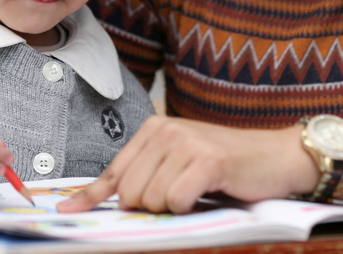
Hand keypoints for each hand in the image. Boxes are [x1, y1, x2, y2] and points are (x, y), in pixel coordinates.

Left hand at [57, 116, 316, 213]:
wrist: (276, 157)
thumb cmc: (227, 167)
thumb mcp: (179, 165)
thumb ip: (145, 177)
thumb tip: (106, 203)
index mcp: (154, 130)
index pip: (113, 172)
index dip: (89, 196)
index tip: (66, 211)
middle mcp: (166, 131)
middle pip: (129, 193)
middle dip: (150, 207)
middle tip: (180, 197)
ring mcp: (186, 143)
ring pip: (152, 200)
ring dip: (174, 208)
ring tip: (197, 191)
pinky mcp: (207, 160)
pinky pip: (176, 201)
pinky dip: (189, 206)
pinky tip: (207, 192)